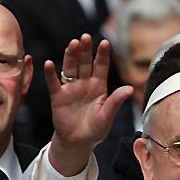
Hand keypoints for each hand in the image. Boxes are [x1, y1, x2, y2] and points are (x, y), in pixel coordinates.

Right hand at [45, 34, 132, 175]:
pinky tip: (49, 64)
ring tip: (73, 44)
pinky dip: (50, 74)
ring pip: (70, 68)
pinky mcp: (58, 97)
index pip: (101, 67)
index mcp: (99, 87)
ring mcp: (71, 89)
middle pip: (84, 63)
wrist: (79, 142)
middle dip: (85, 50)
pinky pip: (53, 83)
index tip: (105, 42)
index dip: (102, 55)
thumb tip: (130, 88)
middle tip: (86, 37)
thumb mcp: (107, 116)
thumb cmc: (95, 129)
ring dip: (71, 56)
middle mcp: (84, 84)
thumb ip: (116, 101)